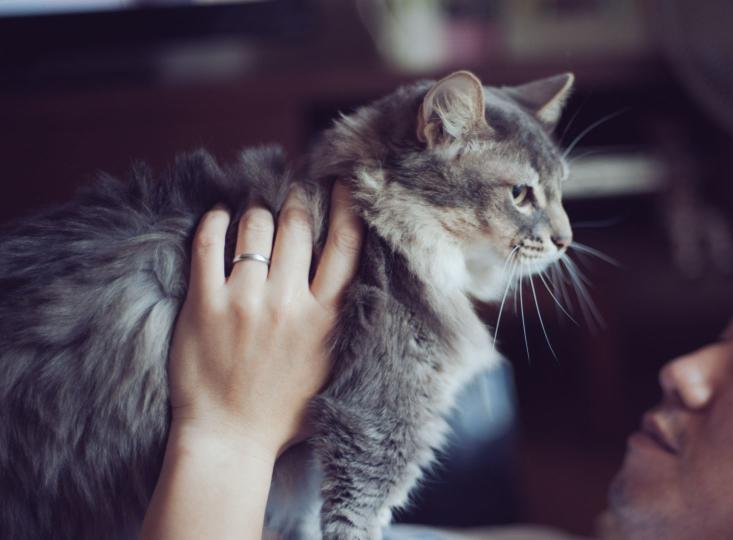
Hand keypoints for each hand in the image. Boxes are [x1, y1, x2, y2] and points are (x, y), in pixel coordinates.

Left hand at [167, 181, 363, 460]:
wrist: (230, 441)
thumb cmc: (285, 410)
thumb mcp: (333, 364)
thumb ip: (340, 319)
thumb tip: (347, 270)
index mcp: (327, 317)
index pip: (345, 244)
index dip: (345, 205)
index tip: (340, 183)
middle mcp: (290, 303)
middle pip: (298, 226)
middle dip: (297, 201)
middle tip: (293, 193)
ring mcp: (244, 302)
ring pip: (255, 227)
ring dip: (258, 211)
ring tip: (256, 211)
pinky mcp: (204, 305)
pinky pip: (208, 243)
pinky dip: (215, 222)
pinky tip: (219, 217)